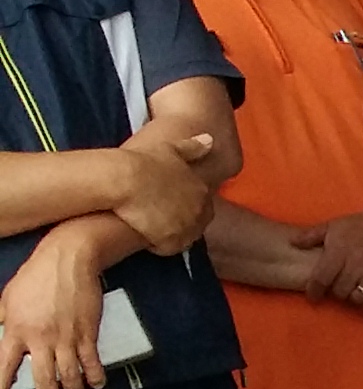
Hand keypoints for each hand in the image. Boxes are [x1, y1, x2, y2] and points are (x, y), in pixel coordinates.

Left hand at [1, 223, 113, 388]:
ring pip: (69, 377)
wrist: (68, 260)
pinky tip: (95, 382)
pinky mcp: (87, 334)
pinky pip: (92, 365)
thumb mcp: (8, 298)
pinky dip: (95, 378)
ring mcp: (65, 337)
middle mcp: (40, 338)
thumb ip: (3, 320)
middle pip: (43, 380)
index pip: (4, 367)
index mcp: (16, 329)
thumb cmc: (37, 275)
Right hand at [103, 120, 218, 255]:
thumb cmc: (143, 161)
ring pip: (183, 236)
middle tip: (156, 214)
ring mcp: (188, 228)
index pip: (201, 205)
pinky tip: (142, 232)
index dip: (184, 205)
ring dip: (168, 232)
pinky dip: (157, 243)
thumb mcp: (169, 149)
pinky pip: (168, 248)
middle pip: (195, 222)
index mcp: (202, 190)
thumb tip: (211, 140)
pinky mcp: (172, 242)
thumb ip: (192, 148)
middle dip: (180, 220)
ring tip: (147, 223)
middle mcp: (200, 210)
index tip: (167, 203)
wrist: (124, 180)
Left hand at [309, 201, 362, 312]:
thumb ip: (310, 235)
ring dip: (353, 298)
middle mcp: (356, 266)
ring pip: (358, 298)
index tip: (313, 296)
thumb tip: (292, 243)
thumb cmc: (360, 225)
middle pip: (339, 291)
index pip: (321, 279)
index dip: (314, 291)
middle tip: (338, 288)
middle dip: (335, 292)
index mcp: (339, 252)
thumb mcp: (332, 225)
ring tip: (353, 292)